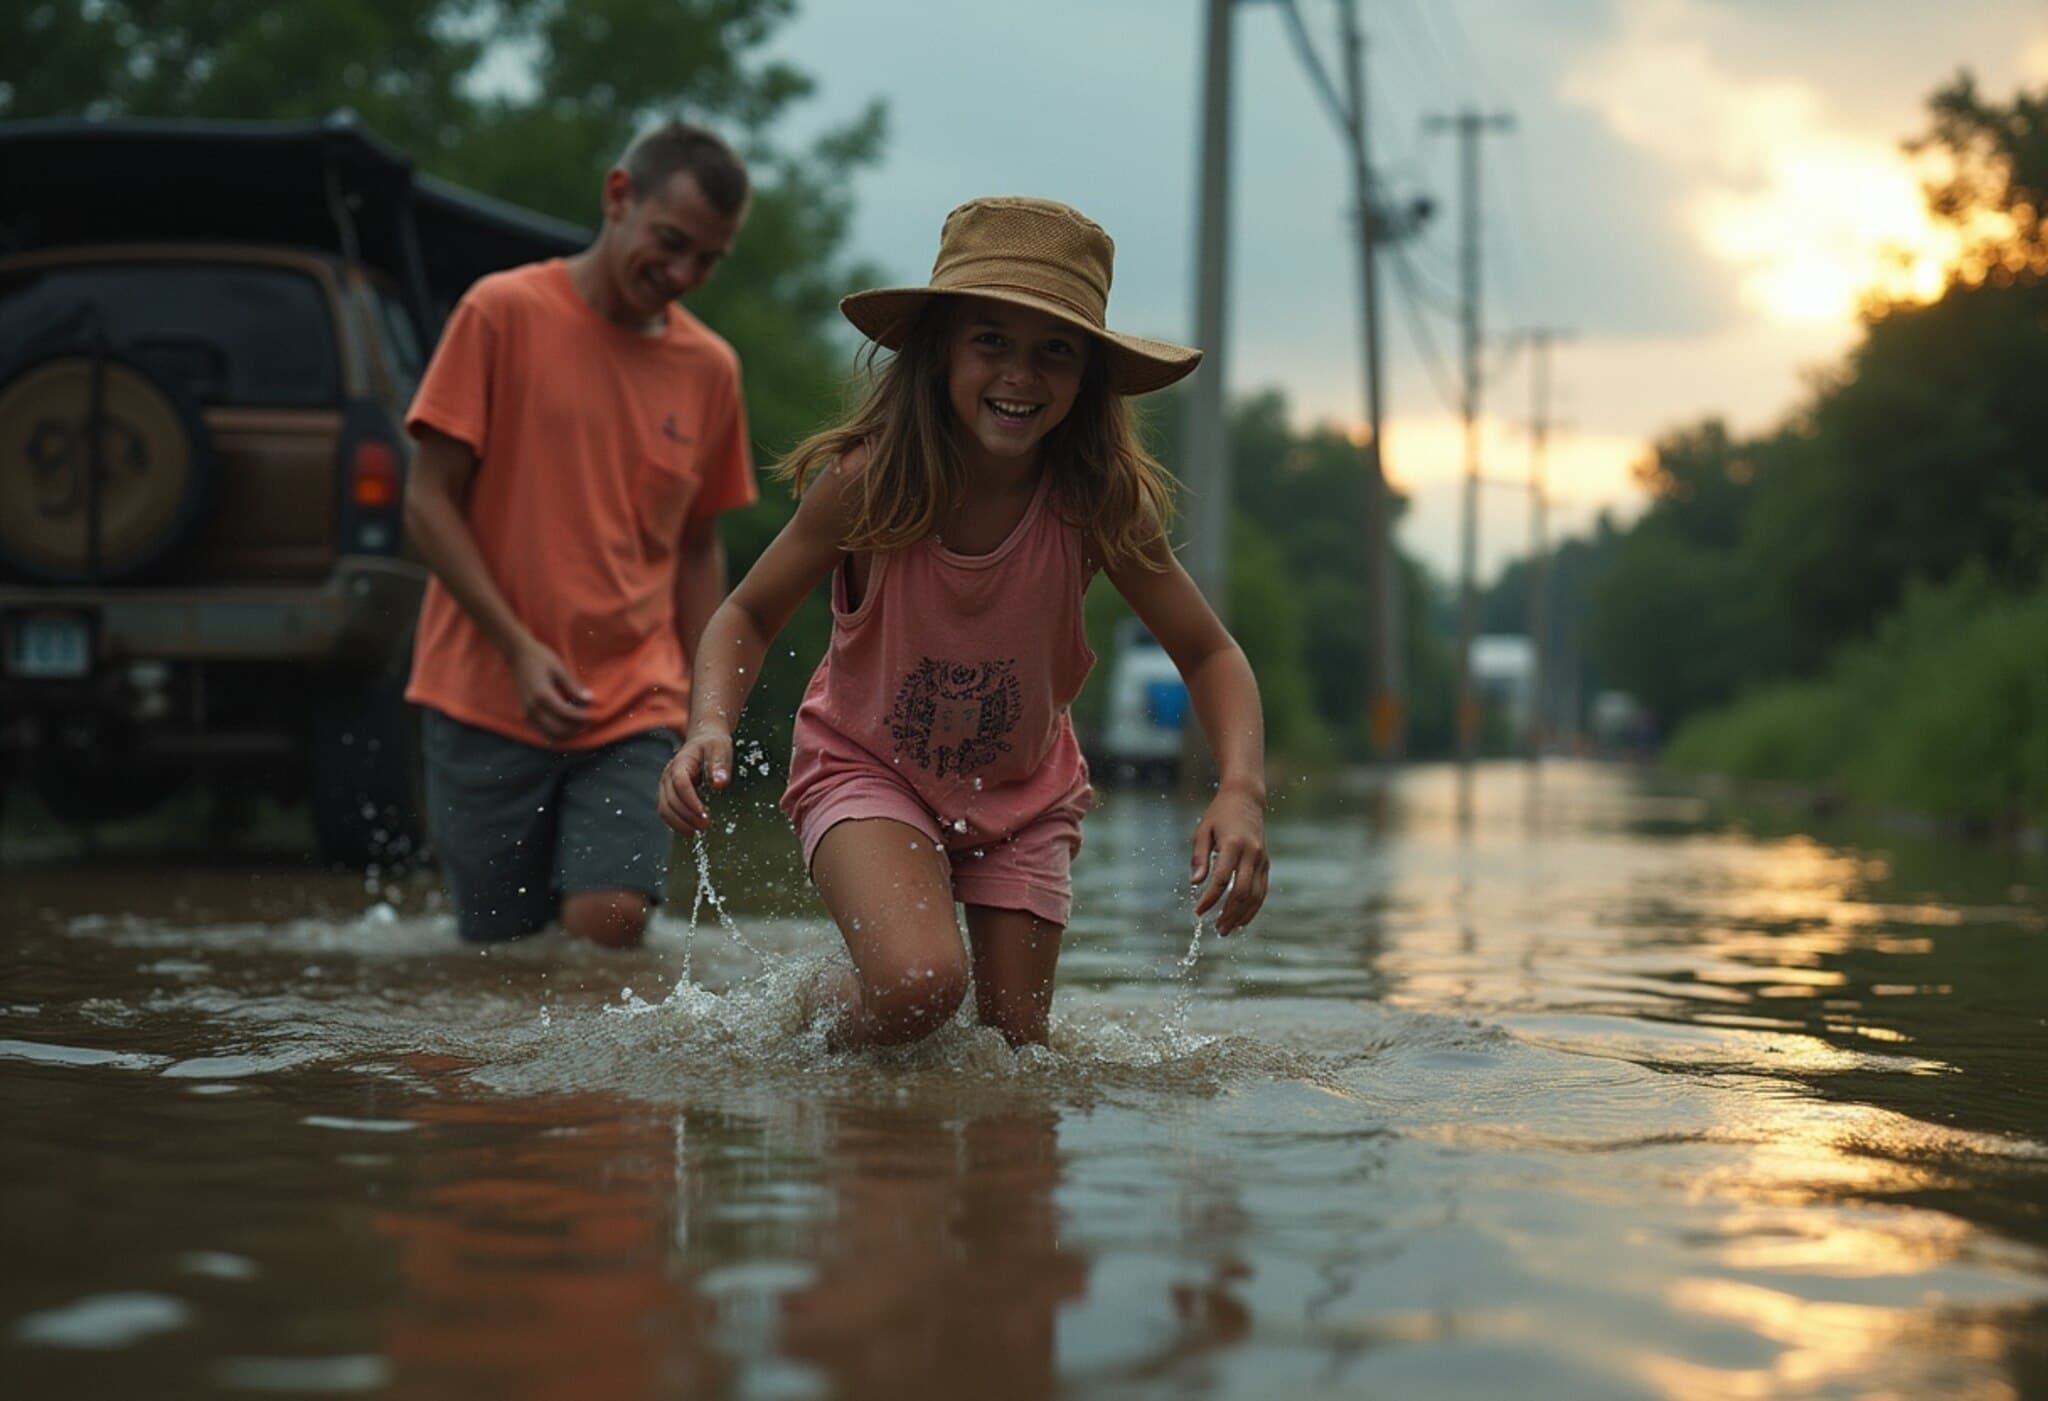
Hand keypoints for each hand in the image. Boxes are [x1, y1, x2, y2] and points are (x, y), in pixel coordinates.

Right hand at [510, 638, 592, 741]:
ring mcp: (527, 713)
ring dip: (568, 734)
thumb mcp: (559, 668)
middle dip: (577, 729)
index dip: (583, 717)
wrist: (517, 655)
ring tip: (581, 725)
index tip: (596, 715)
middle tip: (590, 722)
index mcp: (542, 695)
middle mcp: (533, 708)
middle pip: (559, 730)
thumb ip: (573, 686)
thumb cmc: (540, 657)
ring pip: (550, 735)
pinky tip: (569, 724)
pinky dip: (558, 733)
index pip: (567, 714)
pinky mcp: (526, 715)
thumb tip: (590, 700)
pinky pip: (543, 731)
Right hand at [658, 728, 733, 833]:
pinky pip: (666, 811)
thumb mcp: (721, 748)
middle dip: (687, 817)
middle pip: (670, 800)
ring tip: (697, 833)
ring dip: (679, 823)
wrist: (703, 738)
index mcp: (680, 763)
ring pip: (664, 809)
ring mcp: (665, 784)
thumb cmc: (713, 744)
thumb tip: (720, 783)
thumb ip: (720, 764)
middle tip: (706, 826)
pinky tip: (690, 830)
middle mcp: (668, 775)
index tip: (705, 816)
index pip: (680, 784)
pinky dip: (676, 823)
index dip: (691, 802)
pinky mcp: (668, 793)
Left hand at [1190, 785, 1268, 934]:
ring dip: (1242, 915)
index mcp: (1234, 845)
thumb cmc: (1219, 815)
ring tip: (1227, 929)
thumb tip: (1195, 883)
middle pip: (1242, 892)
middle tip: (1216, 929)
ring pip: (1256, 895)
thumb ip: (1199, 857)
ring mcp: (1262, 859)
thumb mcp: (1202, 831)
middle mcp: (1252, 854)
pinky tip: (1242, 920)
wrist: (1246, 799)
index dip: (1210, 898)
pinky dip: (1253, 908)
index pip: (1222, 879)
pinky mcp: (1266, 863)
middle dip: (1229, 913)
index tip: (1198, 912)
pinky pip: (1262, 890)